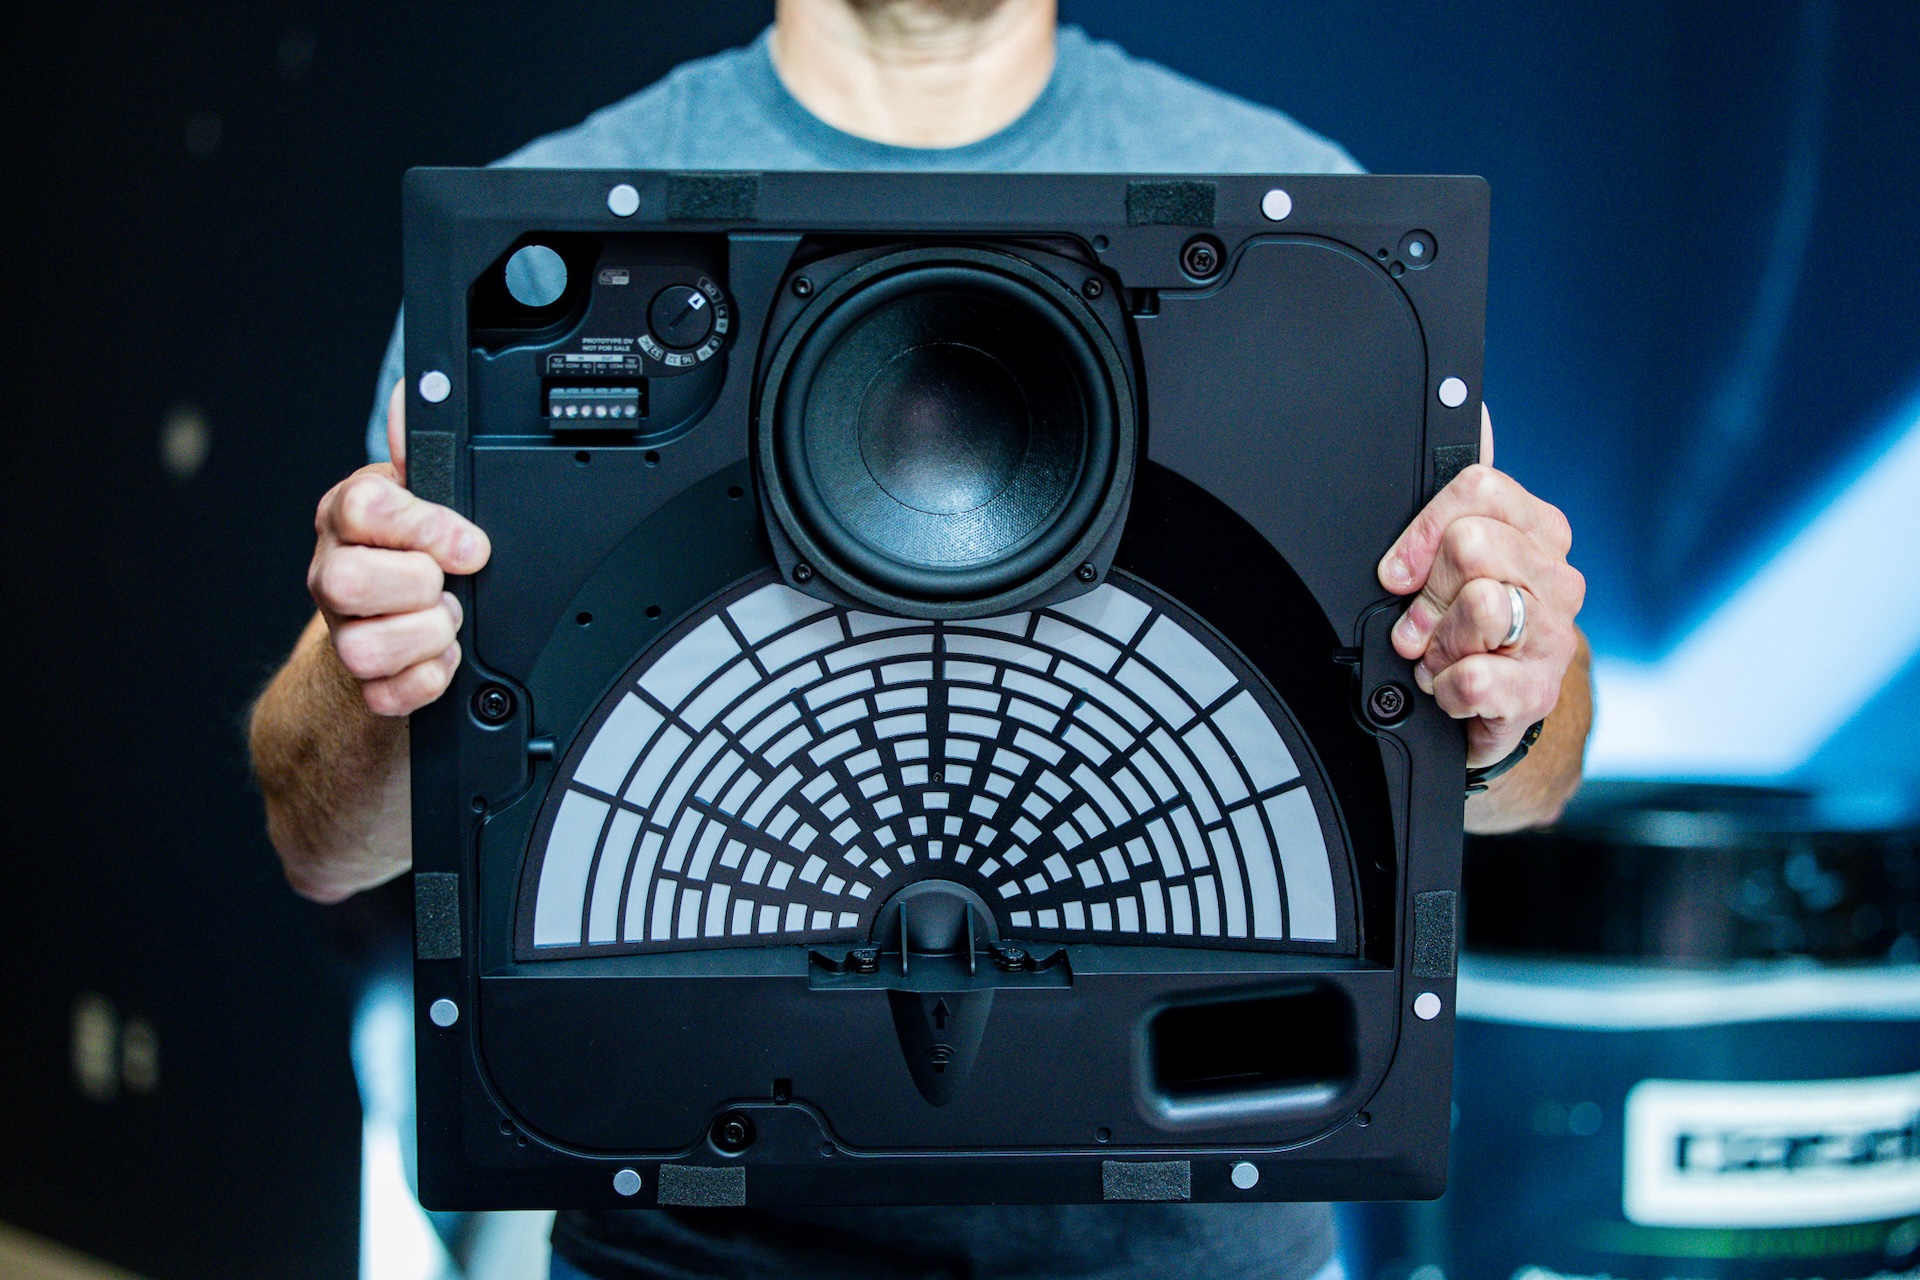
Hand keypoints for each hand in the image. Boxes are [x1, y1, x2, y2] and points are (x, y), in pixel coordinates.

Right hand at [307, 382, 490, 715]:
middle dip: (418, 586)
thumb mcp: (420, 498)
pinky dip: (428, 679)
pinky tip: (440, 661)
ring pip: (368, 646)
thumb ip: (423, 454)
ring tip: (446, 622)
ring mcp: (342, 632)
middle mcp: (333, 573)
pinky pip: (390, 693)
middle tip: (447, 585)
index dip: (423, 527)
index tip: (468, 543)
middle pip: (350, 582)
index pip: (365, 509)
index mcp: (349, 519)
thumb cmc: (408, 558)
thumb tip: (415, 395)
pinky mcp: (362, 687)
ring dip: (427, 636)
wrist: (388, 636)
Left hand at [1376, 409, 1584, 766]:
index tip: (1399, 570)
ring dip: (1436, 642)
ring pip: (1480, 607)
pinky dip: (1443, 690)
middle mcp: (1556, 579)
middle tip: (1420, 622)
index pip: (1481, 487)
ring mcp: (1553, 637)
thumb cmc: (1461, 626)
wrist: (1487, 711)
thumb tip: (1478, 415)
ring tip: (1439, 655)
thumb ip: (1458, 499)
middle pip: (1472, 545)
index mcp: (1538, 532)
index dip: (1424, 529)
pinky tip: (1450, 690)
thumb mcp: (1450, 559)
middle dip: (1427, 591)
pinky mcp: (1537, 694)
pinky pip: (1474, 678)